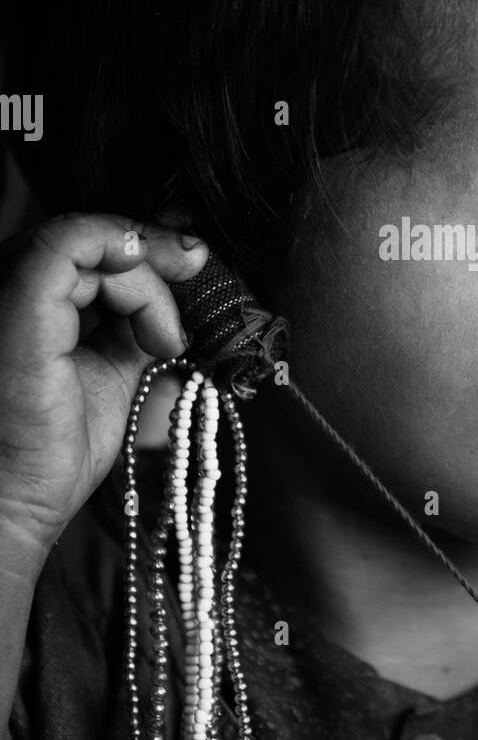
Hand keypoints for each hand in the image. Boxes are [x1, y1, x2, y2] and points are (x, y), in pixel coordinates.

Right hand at [0, 213, 207, 559]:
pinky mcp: (17, 301)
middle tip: (197, 270)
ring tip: (166, 342)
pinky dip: (126, 257)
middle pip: (85, 235)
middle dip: (152, 248)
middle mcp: (1, 285)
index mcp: (20, 300)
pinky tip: (155, 315)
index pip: (81, 245)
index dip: (140, 243)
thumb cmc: (52, 450)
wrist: (18, 504)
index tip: (192, 263)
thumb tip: (179, 276)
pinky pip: (72, 241)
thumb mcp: (112, 368)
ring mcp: (1, 290)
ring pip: (88, 239)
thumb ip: (133, 320)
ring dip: (148, 281)